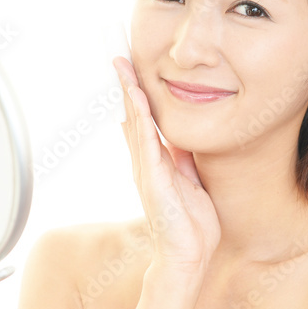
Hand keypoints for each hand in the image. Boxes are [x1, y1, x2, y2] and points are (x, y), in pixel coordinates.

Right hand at [112, 56, 220, 273]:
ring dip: (127, 91)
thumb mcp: (191, 182)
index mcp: (154, 162)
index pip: (141, 118)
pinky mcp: (153, 178)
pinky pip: (146, 140)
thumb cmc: (191, 225)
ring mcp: (146, 169)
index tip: (130, 65)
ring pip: (134, 120)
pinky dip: (140, 116)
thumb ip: (184, 160)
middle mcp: (145, 162)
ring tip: (120, 63)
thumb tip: (183, 139)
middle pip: (131, 113)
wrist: (189, 256)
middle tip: (116, 52)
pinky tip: (137, 96)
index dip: (134, 91)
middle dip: (124, 82)